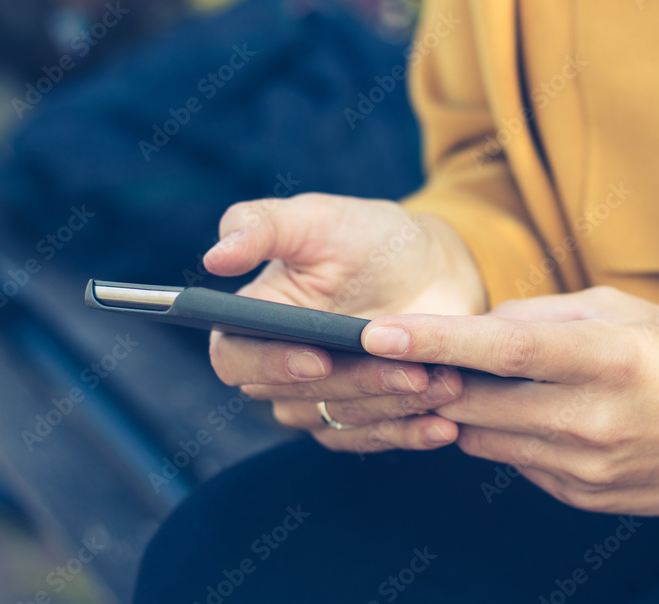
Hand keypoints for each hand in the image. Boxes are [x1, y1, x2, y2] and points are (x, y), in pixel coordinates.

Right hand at [204, 193, 484, 452]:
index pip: (233, 360)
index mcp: (252, 323)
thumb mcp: (316, 218)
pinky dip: (410, 434)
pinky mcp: (361, 420)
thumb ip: (261, 225)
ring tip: (443, 384)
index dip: (268, 365)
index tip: (316, 359)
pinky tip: (443, 424)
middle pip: (296, 398)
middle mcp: (277, 370)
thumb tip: (215, 255)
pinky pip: (374, 440)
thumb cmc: (365, 236)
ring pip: (342, 420)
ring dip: (393, 407)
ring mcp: (319, 400)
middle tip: (411, 370)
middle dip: (357, 384)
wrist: (430, 266)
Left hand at [359, 286, 658, 514]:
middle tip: (404, 357)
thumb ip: (546, 316)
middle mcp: (597, 420)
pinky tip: (541, 416)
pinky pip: (520, 465)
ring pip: (489, 440)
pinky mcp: (588, 498)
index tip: (375, 333)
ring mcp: (591, 469)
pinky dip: (511, 437)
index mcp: (610, 358)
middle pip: (480, 404)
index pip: (503, 350)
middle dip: (433, 381)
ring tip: (483, 381)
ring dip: (470, 410)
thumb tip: (480, 328)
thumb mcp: (627, 310)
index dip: (433, 341)